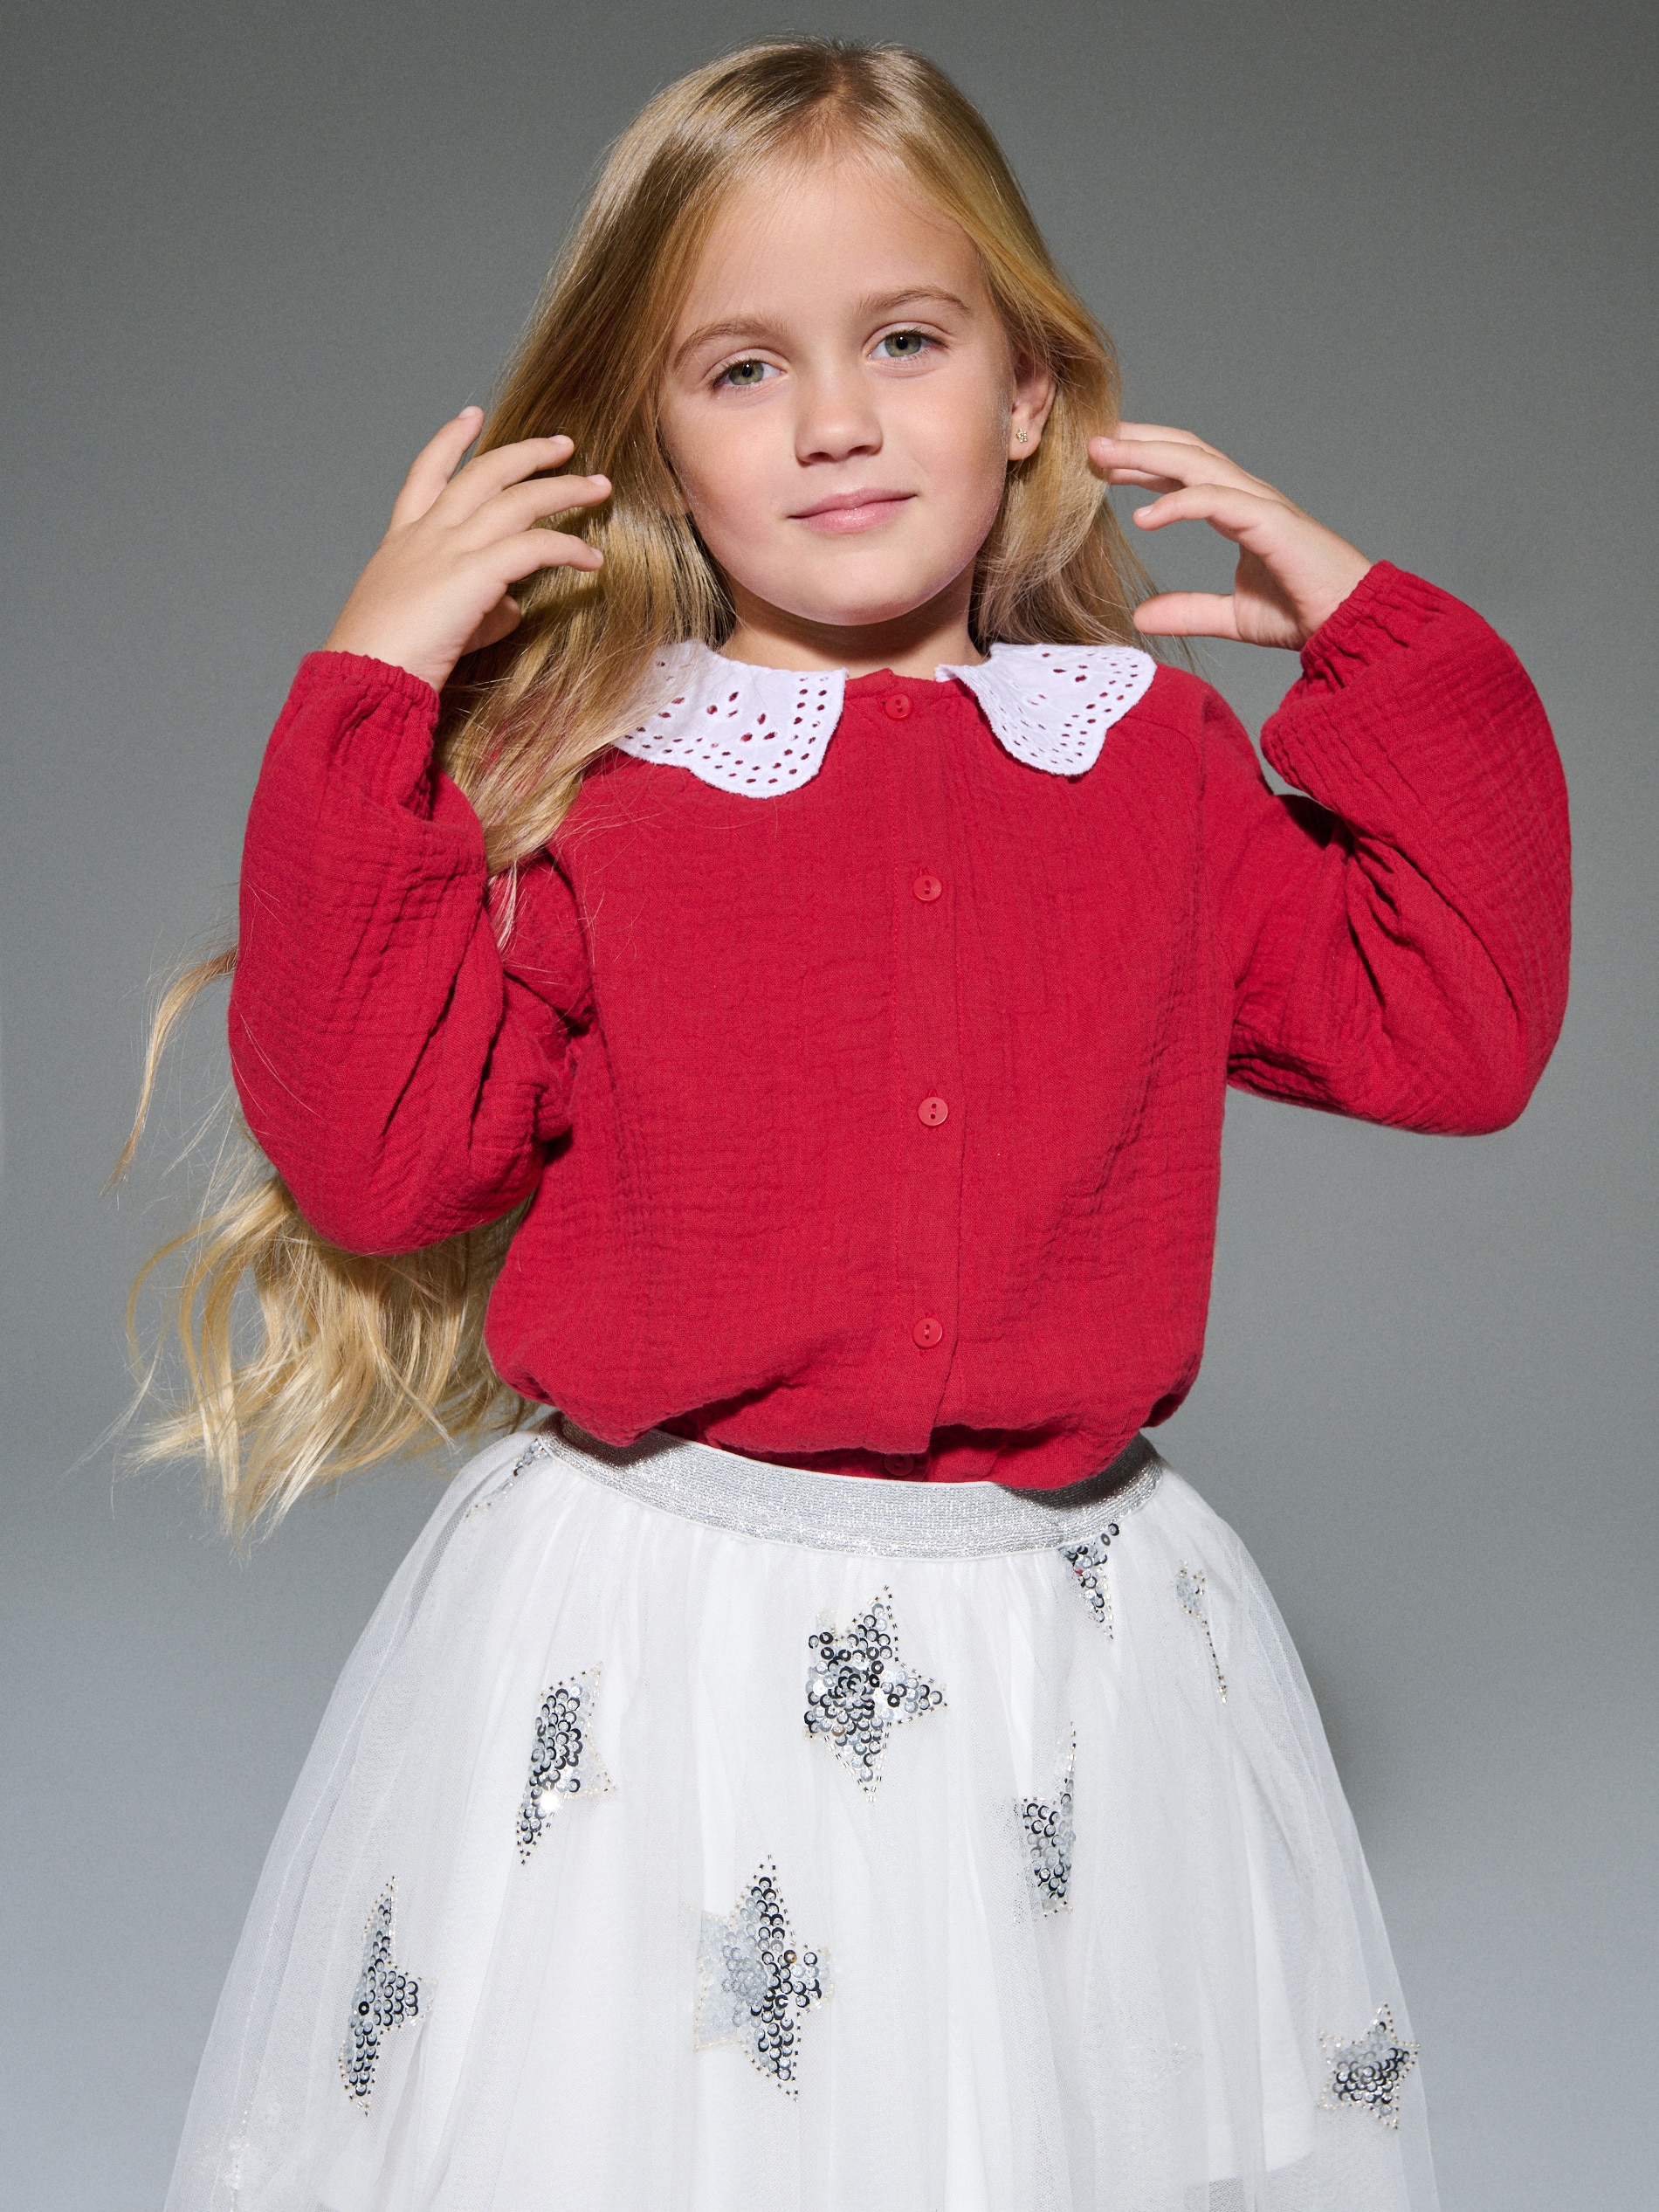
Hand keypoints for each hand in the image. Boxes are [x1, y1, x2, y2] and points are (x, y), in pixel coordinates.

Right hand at [323, 407, 611, 692]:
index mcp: (404, 539)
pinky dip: (568, 548)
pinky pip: (534, 547)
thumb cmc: (390, 661)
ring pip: (517, 500)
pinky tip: (592, 559)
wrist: (364, 677)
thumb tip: (512, 604)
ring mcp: (449, 549)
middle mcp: (426, 534)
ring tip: (600, 488)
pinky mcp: (474, 574)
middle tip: (563, 445)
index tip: (473, 416)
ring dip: (565, 490)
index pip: (427, 473)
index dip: (452, 441)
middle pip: (484, 473)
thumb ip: (477, 606)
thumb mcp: (429, 620)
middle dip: (529, 453)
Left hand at [1089, 425, 1370, 648]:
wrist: (1349, 622)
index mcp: (1239, 510)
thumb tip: (1140, 615)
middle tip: (1092, 441)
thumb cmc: (1302, 612)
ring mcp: (1260, 504)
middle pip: (1185, 452)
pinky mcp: (1270, 522)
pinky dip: (1177, 504)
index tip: (1102, 463)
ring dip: (1146, 457)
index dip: (1143, 462)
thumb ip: (1188, 610)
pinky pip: (1216, 501)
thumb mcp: (1230, 616)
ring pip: (1196, 464)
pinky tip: (1143, 517)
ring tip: (1104, 457)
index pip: (1184, 472)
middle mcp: (1247, 496)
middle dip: (1138, 443)